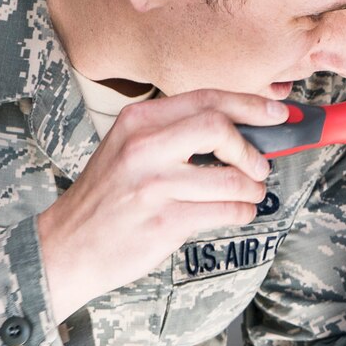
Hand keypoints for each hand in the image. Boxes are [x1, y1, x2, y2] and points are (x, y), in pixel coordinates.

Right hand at [36, 89, 286, 315]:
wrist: (66, 246)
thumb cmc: (107, 199)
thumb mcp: (128, 150)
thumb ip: (174, 134)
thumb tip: (240, 128)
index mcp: (137, 122)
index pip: (206, 99)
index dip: (250, 104)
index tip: (278, 112)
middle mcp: (143, 147)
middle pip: (219, 127)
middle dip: (251, 148)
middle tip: (260, 165)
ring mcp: (153, 184)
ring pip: (230, 177)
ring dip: (252, 188)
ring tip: (250, 194)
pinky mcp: (165, 220)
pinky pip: (225, 210)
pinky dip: (242, 211)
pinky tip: (237, 212)